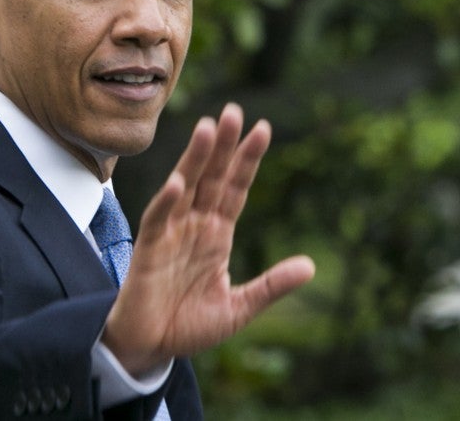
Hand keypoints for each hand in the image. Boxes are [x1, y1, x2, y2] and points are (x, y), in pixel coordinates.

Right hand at [102, 103, 315, 374]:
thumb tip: (310, 266)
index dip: (247, 160)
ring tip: (207, 128)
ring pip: (185, 187)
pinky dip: (167, 202)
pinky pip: (158, 220)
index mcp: (217, 234)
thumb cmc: (189, 326)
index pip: (235, 188)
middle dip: (223, 145)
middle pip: (211, 177)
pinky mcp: (149, 250)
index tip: (263, 128)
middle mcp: (195, 226)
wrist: (149, 349)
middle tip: (234, 111)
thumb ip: (271, 286)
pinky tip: (178, 183)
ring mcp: (171, 234)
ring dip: (195, 159)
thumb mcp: (239, 307)